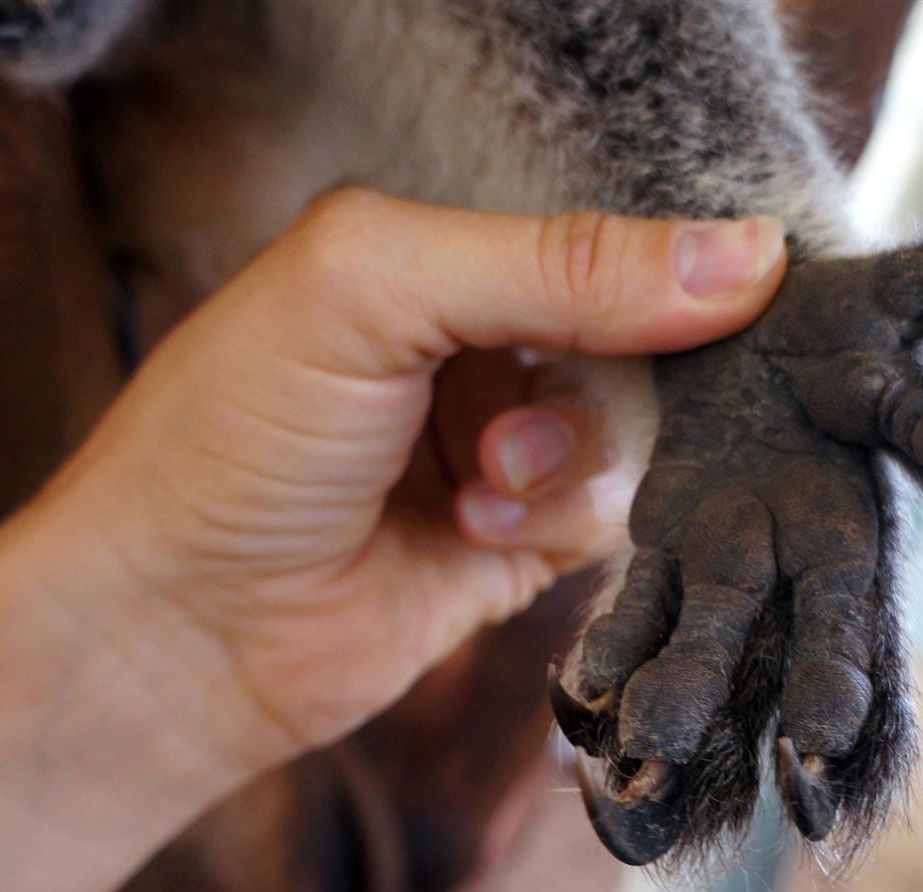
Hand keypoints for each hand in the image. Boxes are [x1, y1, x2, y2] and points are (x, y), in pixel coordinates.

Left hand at [43, 189, 786, 763]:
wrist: (174, 632)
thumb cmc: (230, 439)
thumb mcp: (375, 293)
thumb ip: (557, 265)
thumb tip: (748, 255)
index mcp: (436, 251)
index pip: (599, 228)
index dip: (667, 259)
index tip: (738, 287)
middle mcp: (481, 340)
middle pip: (638, 332)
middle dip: (606, 369)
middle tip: (524, 414)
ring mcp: (505, 443)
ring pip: (636, 428)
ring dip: (569, 454)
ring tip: (481, 481)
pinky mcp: (525, 543)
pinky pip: (617, 514)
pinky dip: (565, 518)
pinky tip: (478, 527)